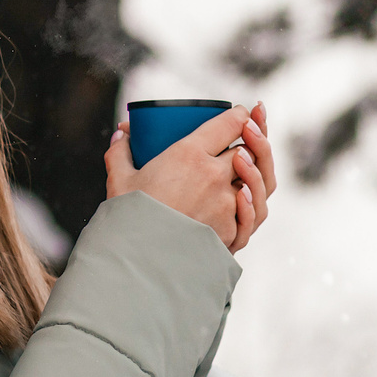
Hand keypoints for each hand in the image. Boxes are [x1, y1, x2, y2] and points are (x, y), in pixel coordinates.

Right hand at [105, 101, 277, 251]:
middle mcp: (214, 175)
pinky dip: (250, 203)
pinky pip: (252, 213)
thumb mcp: (120, 181)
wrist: (139, 263)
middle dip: (251, 141)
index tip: (242, 113)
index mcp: (189, 154)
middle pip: (247, 150)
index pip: (230, 123)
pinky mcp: (231, 230)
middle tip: (244, 139)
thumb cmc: (128, 219)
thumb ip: (120, 153)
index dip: (241, 115)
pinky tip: (245, 196)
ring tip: (244, 168)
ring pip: (256, 180)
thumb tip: (120, 135)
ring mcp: (226, 204)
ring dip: (254, 171)